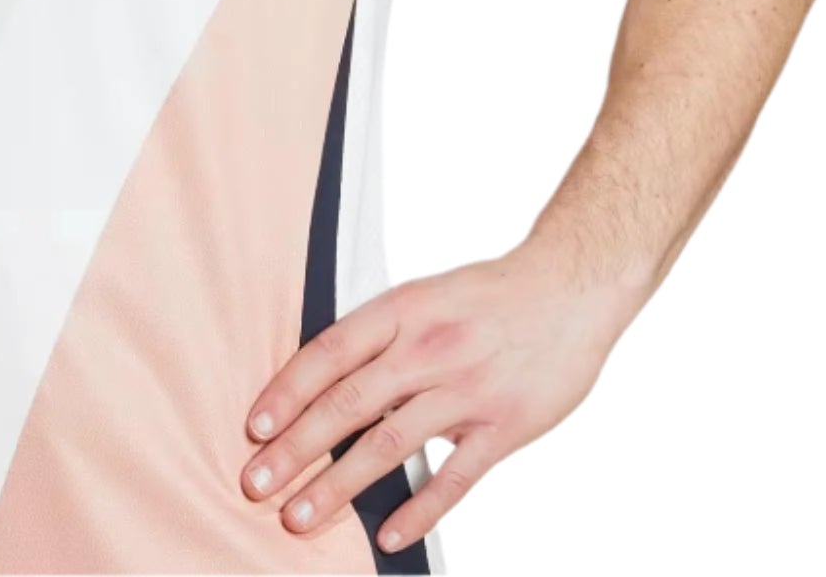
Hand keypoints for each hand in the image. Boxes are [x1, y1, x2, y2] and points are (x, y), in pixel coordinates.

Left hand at [238, 244, 644, 554]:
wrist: (571, 289)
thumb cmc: (490, 295)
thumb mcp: (426, 295)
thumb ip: (381, 335)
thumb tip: (324, 379)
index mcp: (403, 309)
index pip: (330, 353)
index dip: (287, 391)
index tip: (254, 428)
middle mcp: (428, 348)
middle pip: (348, 404)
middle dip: (296, 449)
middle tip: (255, 484)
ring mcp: (466, 390)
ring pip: (388, 445)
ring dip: (338, 486)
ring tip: (298, 518)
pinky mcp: (504, 426)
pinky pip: (454, 478)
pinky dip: (418, 510)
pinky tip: (386, 536)